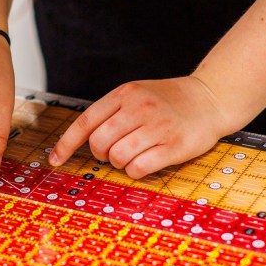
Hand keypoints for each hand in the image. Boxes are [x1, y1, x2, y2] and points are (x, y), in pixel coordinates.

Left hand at [49, 76, 229, 177]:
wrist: (210, 99)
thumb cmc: (170, 101)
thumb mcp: (137, 94)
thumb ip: (112, 112)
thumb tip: (83, 140)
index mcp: (125, 94)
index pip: (86, 122)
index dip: (66, 144)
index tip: (55, 160)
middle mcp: (139, 108)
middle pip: (99, 143)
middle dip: (102, 154)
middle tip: (115, 152)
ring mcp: (156, 127)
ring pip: (118, 157)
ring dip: (120, 163)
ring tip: (134, 155)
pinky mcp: (173, 146)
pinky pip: (139, 168)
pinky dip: (136, 171)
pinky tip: (147, 161)